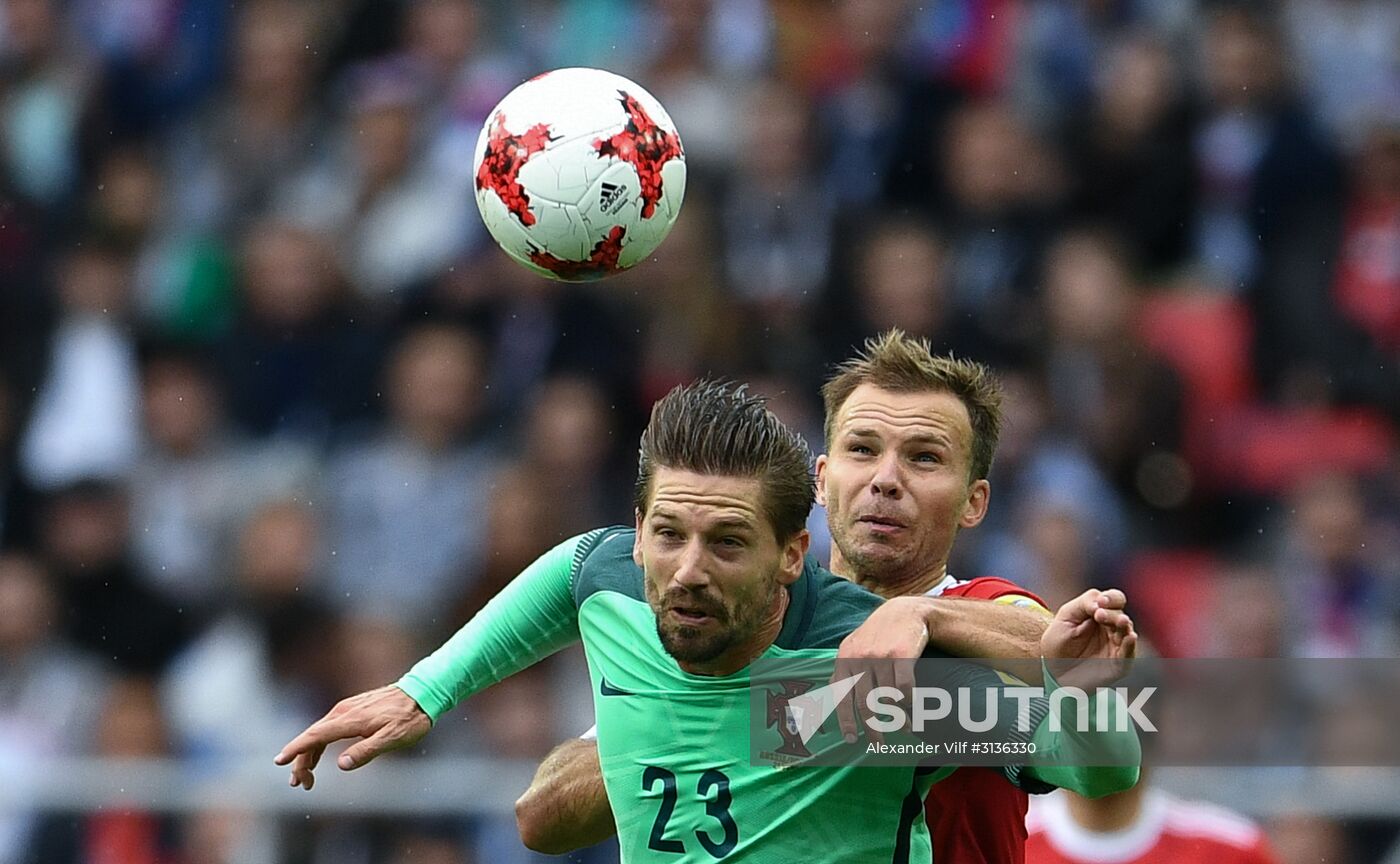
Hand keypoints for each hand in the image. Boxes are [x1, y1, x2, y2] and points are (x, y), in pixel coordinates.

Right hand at [273, 685, 430, 789]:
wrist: (422, 692)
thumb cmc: (410, 718)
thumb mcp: (392, 739)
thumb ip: (366, 751)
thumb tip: (341, 765)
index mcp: (351, 720)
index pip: (316, 736)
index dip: (296, 749)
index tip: (280, 761)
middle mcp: (344, 711)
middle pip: (313, 736)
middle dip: (300, 760)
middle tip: (298, 784)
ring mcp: (348, 708)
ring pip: (319, 732)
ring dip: (309, 754)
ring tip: (306, 778)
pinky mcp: (353, 709)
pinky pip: (328, 727)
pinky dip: (319, 744)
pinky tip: (319, 757)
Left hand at [832, 596, 929, 744]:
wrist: (904, 612)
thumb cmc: (877, 635)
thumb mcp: (854, 647)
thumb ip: (845, 670)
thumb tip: (834, 697)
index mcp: (844, 659)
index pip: (841, 696)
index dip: (846, 720)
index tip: (852, 739)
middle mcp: (859, 658)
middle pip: (865, 703)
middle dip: (872, 727)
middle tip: (879, 742)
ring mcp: (880, 656)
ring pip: (887, 699)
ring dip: (898, 718)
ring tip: (905, 727)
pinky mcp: (901, 655)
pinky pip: (904, 689)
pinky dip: (909, 702)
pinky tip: (913, 707)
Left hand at [1039, 589, 1136, 688]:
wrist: (1053, 667)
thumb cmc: (1060, 639)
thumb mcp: (1067, 615)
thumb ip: (1084, 603)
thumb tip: (1100, 602)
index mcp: (1102, 612)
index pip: (1115, 600)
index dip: (1111, 598)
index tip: (1100, 602)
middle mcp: (1113, 628)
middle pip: (1120, 615)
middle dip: (1112, 613)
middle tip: (1099, 614)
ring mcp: (1117, 645)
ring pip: (1127, 632)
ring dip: (1124, 626)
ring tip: (1121, 621)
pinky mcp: (1118, 664)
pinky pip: (1128, 655)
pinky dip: (1130, 646)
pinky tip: (1131, 637)